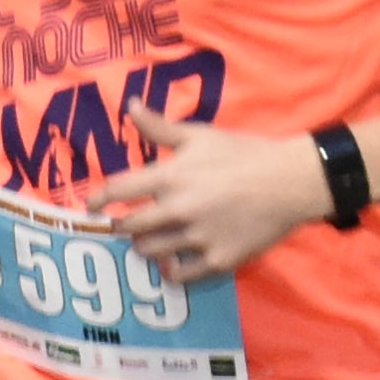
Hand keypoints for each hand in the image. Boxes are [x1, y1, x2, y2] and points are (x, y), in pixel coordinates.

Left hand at [99, 114, 334, 278]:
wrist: (288, 183)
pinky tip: (172, 264)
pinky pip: (180, 275)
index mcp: (171, 177)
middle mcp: (178, 210)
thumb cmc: (243, 154)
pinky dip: (171, 271)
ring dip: (144, 247)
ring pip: (150, 252)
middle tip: (126, 225)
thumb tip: (130, 105)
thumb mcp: (199, 135)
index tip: (91, 206)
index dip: (98, 199)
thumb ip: (159, 127)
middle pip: (129, 227)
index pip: (119, 190)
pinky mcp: (217, 260)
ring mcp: (197, 238)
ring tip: (149, 242)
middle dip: (122, 226)